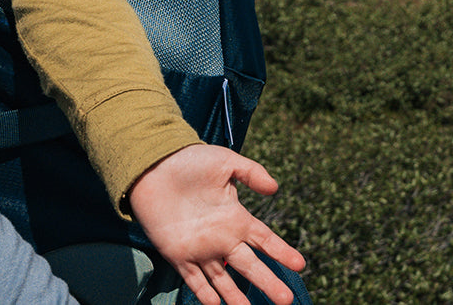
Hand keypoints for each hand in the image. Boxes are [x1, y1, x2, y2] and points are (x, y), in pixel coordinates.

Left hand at [127, 144, 305, 304]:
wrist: (153, 166)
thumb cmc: (190, 162)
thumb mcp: (225, 161)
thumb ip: (251, 172)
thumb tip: (275, 188)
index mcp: (236, 218)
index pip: (264, 240)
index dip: (282, 252)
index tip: (300, 265)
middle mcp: (222, 238)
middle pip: (250, 265)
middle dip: (268, 282)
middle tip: (286, 300)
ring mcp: (201, 248)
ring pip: (224, 279)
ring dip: (236, 296)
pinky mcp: (178, 254)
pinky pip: (194, 279)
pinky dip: (204, 293)